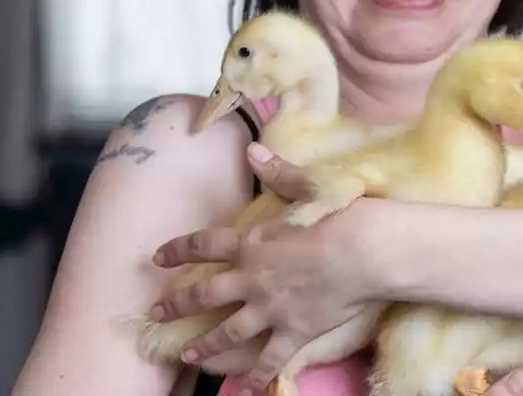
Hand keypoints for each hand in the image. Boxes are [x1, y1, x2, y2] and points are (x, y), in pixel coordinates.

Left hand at [149, 143, 381, 389]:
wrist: (367, 251)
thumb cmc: (340, 215)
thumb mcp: (306, 186)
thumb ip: (276, 173)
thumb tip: (252, 150)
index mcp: (252, 241)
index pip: (204, 245)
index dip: (178, 250)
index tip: (157, 257)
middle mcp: (252, 277)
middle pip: (205, 293)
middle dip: (177, 304)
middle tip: (156, 312)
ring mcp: (270, 308)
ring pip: (228, 331)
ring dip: (205, 344)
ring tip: (186, 353)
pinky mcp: (293, 331)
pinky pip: (269, 359)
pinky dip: (256, 375)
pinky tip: (246, 386)